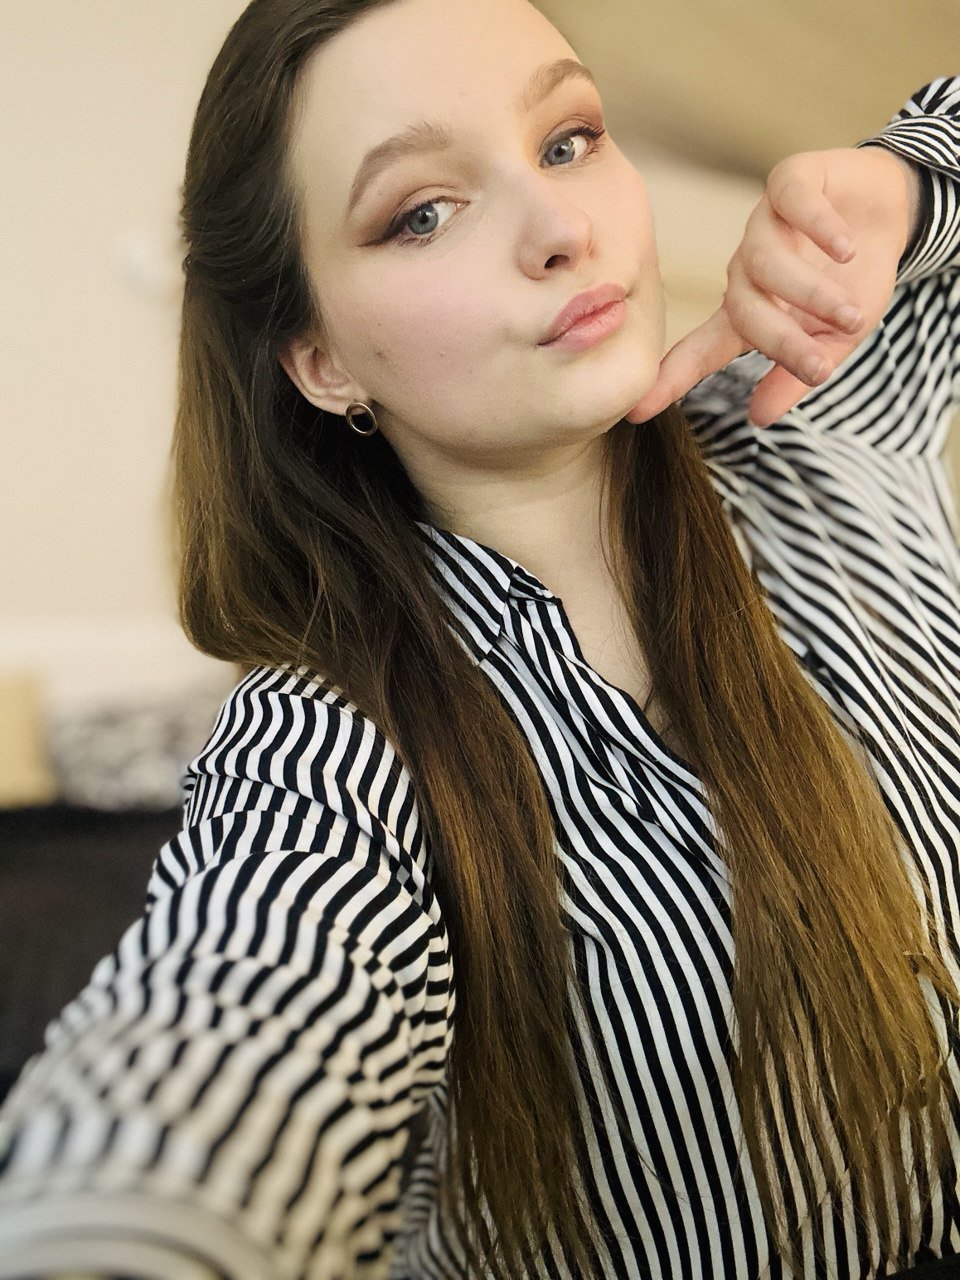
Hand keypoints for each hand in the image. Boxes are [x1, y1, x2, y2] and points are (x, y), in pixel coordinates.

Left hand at [625, 146, 920, 426]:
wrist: (890, 213)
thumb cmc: (853, 282)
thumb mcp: (833, 338)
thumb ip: (798, 374)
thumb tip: (758, 418)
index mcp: (749, 310)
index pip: (701, 349)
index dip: (672, 379)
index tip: (637, 411)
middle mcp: (746, 268)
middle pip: (742, 308)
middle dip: (781, 341)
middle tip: (820, 366)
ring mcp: (764, 224)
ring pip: (763, 261)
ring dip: (808, 292)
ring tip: (851, 314)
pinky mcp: (791, 182)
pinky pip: (792, 203)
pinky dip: (819, 228)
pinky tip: (845, 249)